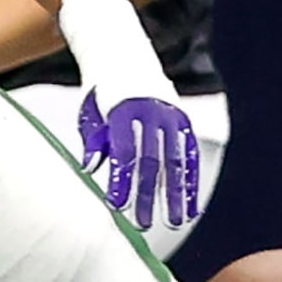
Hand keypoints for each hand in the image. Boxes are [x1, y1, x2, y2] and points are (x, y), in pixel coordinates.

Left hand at [78, 88, 200, 230]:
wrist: (125, 56)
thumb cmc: (100, 93)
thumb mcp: (90, 114)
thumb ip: (94, 141)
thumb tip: (90, 170)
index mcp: (123, 111)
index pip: (124, 153)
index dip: (121, 181)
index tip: (116, 206)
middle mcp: (151, 114)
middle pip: (151, 161)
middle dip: (147, 195)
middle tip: (143, 224)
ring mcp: (171, 117)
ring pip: (175, 162)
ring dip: (175, 194)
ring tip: (174, 222)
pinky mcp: (183, 121)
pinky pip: (190, 155)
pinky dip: (190, 180)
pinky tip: (191, 205)